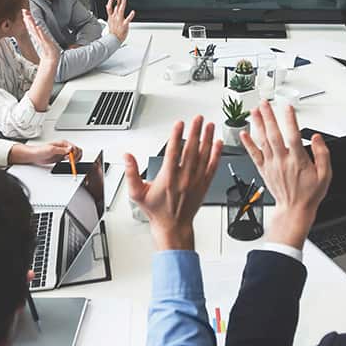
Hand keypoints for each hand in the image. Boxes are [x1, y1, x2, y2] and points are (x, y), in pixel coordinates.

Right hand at [23, 10, 59, 63]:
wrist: (51, 59)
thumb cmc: (48, 49)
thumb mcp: (43, 39)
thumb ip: (40, 34)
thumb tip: (37, 27)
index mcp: (37, 35)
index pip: (31, 25)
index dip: (28, 18)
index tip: (25, 11)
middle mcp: (38, 36)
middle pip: (31, 26)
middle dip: (28, 18)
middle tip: (24, 11)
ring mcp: (41, 39)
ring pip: (35, 30)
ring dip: (31, 23)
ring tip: (28, 17)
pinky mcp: (45, 43)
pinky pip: (42, 36)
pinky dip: (39, 32)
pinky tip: (37, 27)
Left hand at [32, 140, 79, 165]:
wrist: (35, 155)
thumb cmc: (40, 150)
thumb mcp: (51, 149)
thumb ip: (61, 150)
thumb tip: (70, 149)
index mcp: (63, 143)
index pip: (74, 148)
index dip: (74, 154)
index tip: (71, 159)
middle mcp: (64, 147)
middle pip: (77, 150)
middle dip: (77, 156)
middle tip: (72, 161)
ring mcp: (64, 153)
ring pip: (75, 155)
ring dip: (76, 159)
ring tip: (72, 163)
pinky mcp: (62, 158)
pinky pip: (71, 159)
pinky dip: (73, 161)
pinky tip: (70, 163)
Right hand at [105, 0, 135, 41]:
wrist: (113, 40)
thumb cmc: (113, 32)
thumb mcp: (109, 22)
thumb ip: (110, 14)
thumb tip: (109, 9)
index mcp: (111, 17)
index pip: (110, 7)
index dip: (111, 1)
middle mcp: (115, 18)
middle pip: (115, 6)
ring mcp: (119, 21)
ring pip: (120, 10)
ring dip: (122, 4)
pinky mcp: (124, 24)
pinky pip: (127, 19)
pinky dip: (130, 15)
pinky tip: (133, 12)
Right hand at [125, 116, 222, 249]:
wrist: (173, 226)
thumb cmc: (157, 210)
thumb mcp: (137, 193)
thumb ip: (131, 173)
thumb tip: (127, 157)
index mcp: (168, 178)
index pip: (173, 152)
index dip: (176, 136)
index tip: (179, 124)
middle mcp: (184, 178)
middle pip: (191, 150)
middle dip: (195, 132)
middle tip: (197, 118)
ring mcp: (196, 181)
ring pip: (203, 156)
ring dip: (207, 139)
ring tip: (208, 125)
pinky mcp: (204, 185)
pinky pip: (212, 167)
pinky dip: (216, 154)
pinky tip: (217, 143)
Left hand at [239, 102, 331, 249]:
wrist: (294, 210)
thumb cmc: (309, 193)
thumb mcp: (325, 175)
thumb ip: (322, 154)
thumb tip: (317, 138)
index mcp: (298, 161)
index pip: (293, 136)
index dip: (290, 121)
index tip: (288, 107)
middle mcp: (282, 161)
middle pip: (274, 135)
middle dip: (269, 117)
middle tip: (265, 103)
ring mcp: (271, 165)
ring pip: (262, 141)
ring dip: (257, 125)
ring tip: (254, 111)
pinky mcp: (263, 170)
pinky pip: (253, 155)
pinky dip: (247, 143)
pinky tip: (243, 133)